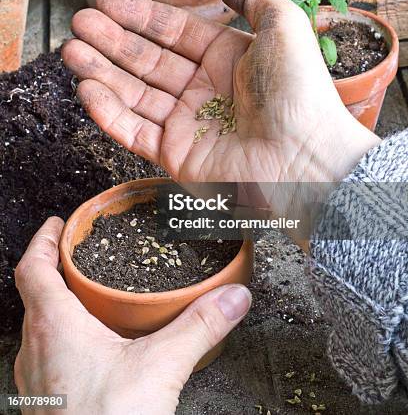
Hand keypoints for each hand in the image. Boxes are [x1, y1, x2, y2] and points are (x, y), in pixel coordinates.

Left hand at [14, 218, 250, 414]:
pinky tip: (92, 349)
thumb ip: (198, 327)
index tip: (57, 225)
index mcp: (55, 327)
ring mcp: (37, 378)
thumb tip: (231, 297)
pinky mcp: (45, 401)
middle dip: (55, 267)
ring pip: (37, 325)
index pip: (34, 268)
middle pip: (34, 293)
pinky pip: (45, 353)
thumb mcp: (160, 369)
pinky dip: (62, 334)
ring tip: (86, 294)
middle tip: (77, 253)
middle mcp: (36, 348)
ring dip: (56, 301)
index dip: (44, 240)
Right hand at [62, 0, 378, 184]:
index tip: (106, 1)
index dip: (139, 16)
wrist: (306, 159)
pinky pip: (135, 131)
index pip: (172, 31)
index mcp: (226, 58)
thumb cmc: (299, 91)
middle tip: (78, 24)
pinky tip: (88, 89)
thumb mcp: (283, 28)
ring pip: (135, 94)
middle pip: (147, 61)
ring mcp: (189, 123)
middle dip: (112, 42)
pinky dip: (110, 113)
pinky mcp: (177, 156)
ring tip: (71, 51)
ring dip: (102, 73)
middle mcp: (204, 89)